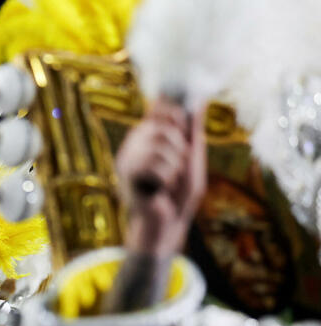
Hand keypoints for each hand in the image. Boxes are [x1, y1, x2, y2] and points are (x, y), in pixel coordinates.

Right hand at [116, 96, 206, 255]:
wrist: (168, 224)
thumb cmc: (179, 194)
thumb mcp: (193, 159)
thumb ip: (193, 131)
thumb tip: (200, 101)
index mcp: (150, 135)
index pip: (159, 107)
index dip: (175, 116)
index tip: (183, 135)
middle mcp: (135, 142)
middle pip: (164, 127)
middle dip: (180, 149)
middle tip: (177, 169)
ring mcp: (128, 156)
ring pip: (160, 145)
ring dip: (174, 167)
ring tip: (169, 182)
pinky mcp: (126, 172)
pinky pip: (153, 164)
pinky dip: (166, 179)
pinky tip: (159, 190)